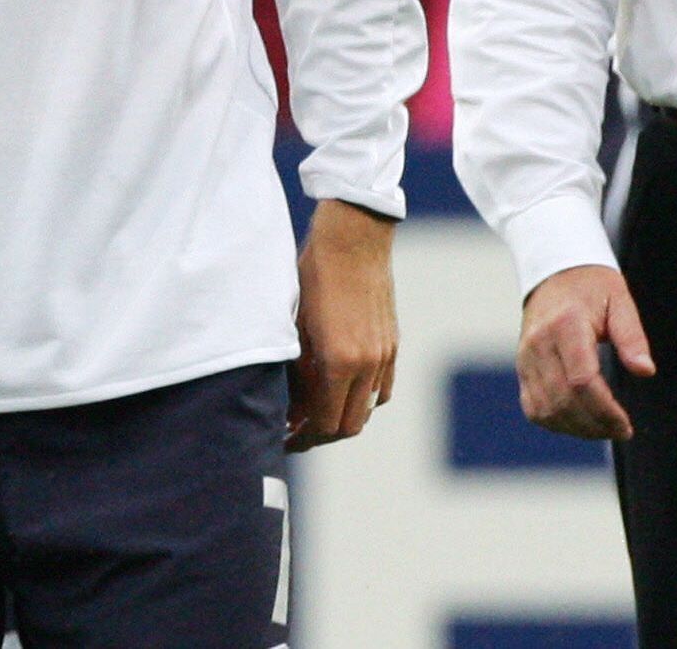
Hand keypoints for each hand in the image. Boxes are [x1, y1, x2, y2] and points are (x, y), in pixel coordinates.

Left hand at [288, 201, 397, 450]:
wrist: (353, 238)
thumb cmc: (312, 275)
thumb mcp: (293, 325)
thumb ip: (295, 371)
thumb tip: (290, 407)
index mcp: (339, 362)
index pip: (324, 424)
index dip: (302, 437)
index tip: (284, 436)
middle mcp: (368, 364)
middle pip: (348, 426)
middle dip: (321, 435)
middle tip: (297, 430)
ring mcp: (384, 355)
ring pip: (368, 409)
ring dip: (343, 417)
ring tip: (316, 411)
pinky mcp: (392, 344)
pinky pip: (382, 389)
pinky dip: (362, 398)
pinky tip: (341, 389)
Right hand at [516, 264, 654, 439]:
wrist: (553, 272)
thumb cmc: (591, 286)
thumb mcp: (620, 301)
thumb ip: (632, 337)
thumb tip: (645, 371)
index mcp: (566, 324)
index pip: (582, 380)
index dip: (605, 410)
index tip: (626, 424)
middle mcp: (539, 343)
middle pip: (563, 400)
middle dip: (595, 424)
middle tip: (620, 430)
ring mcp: (526, 357)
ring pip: (546, 409)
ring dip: (576, 428)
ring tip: (603, 429)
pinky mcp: (522, 367)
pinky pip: (533, 407)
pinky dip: (555, 422)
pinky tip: (579, 422)